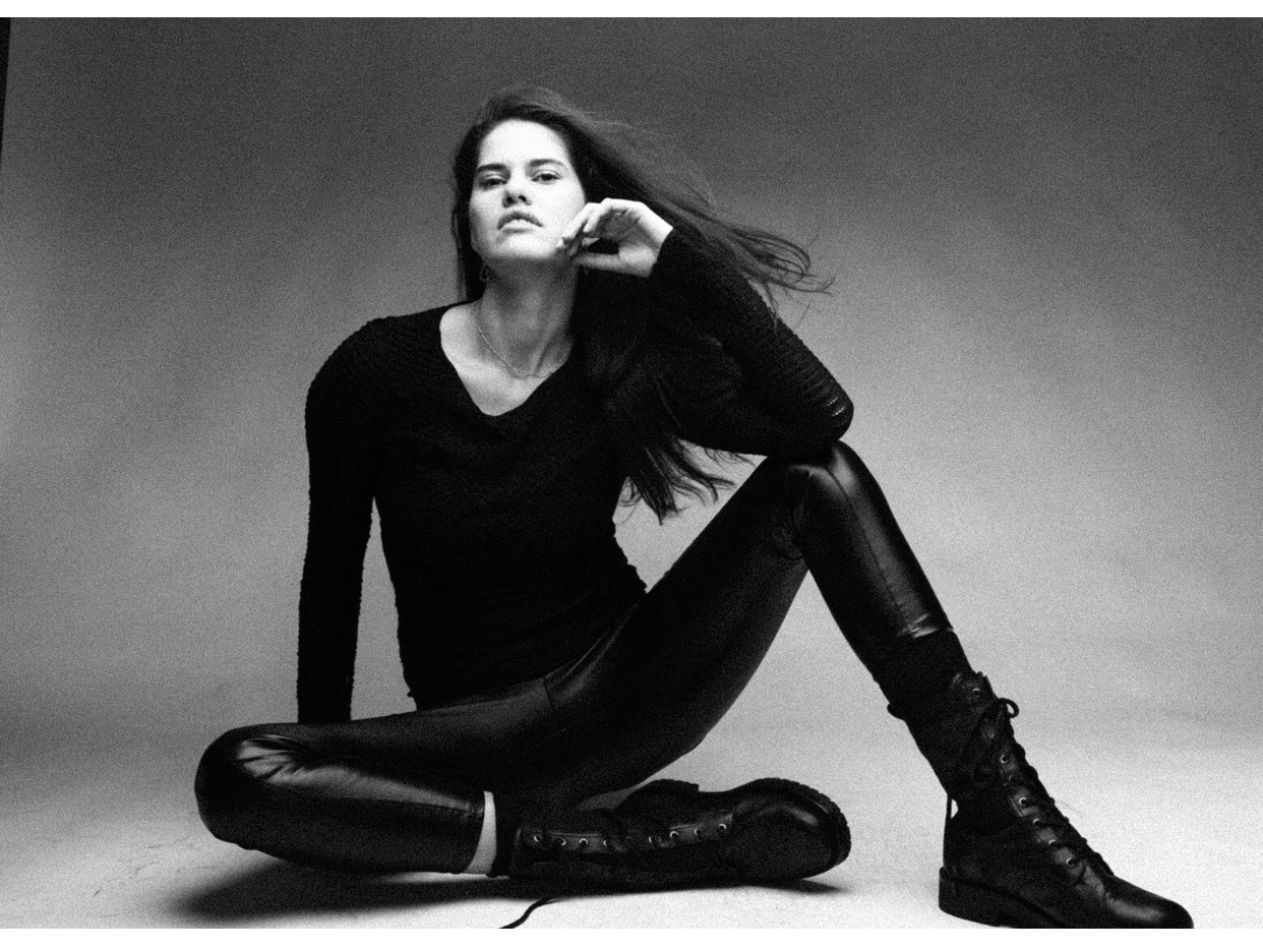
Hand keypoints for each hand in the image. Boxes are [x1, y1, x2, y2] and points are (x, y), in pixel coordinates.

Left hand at [558, 198, 673, 277]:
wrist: (668, 260)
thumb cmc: (646, 263)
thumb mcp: (615, 262)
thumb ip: (595, 259)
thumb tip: (572, 258)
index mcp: (611, 232)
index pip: (586, 231)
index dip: (573, 239)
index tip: (563, 251)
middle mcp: (615, 220)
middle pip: (587, 218)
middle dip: (573, 228)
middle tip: (563, 241)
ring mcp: (623, 213)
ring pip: (595, 209)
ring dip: (582, 221)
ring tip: (577, 236)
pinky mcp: (632, 207)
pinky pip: (609, 205)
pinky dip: (598, 215)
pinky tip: (592, 229)